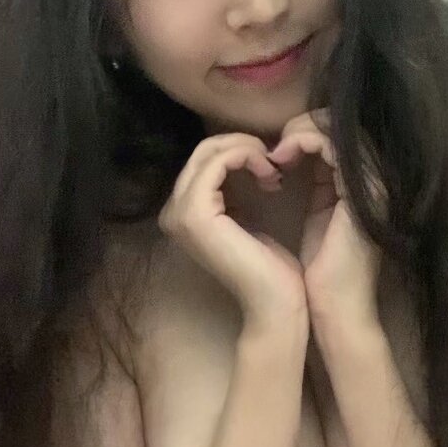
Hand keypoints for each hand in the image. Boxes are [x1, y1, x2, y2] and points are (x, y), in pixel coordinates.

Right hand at [158, 134, 307, 329]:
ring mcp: (179, 213)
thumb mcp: (245, 215)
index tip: (269, 167)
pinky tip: (268, 174)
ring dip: (246, 150)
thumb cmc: (269, 265)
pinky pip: (217, 162)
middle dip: (241, 146)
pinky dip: (245, 156)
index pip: (202, 159)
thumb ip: (233, 190)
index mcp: (182, 212)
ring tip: (272, 170)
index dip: (237, 151)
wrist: (275, 301)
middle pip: (202, 151)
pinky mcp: (195, 214)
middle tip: (272, 163)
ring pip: (209, 152)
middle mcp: (172, 212)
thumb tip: (241, 156)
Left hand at [266, 111, 383, 326]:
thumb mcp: (320, 212)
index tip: (277, 152)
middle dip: (302, 127)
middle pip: (341, 123)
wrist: (336, 306)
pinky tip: (279, 160)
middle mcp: (380, 176)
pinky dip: (300, 143)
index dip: (306, 132)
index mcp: (371, 180)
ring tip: (274, 155)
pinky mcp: (363, 190)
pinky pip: (330, 144)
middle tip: (274, 147)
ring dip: (298, 133)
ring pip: (335, 127)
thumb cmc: (323, 268)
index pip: (341, 133)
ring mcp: (376, 181)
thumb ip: (319, 179)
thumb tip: (297, 150)